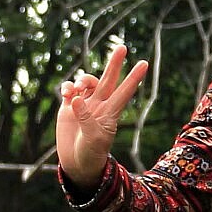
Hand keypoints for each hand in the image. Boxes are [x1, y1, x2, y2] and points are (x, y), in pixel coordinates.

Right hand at [56, 45, 148, 187]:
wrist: (77, 164)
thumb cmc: (91, 155)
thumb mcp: (92, 140)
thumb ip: (86, 119)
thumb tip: (76, 98)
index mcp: (110, 113)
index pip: (124, 91)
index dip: (134, 77)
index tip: (144, 63)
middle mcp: (100, 106)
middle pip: (108, 79)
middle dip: (115, 63)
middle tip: (122, 47)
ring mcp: (85, 105)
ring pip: (87, 82)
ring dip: (82, 79)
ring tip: (76, 88)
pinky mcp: (69, 108)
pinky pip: (69, 90)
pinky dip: (68, 87)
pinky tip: (66, 93)